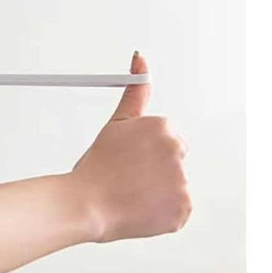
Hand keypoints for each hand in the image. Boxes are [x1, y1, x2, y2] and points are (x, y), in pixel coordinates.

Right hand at [70, 51, 190, 241]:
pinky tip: (142, 206)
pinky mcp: (183, 207)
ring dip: (159, 191)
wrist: (88, 203)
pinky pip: (178, 209)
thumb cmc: (98, 166)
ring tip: (133, 192)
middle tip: (130, 176)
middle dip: (156, 168)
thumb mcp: (116, 122)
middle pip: (173, 159)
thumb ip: (135, 90)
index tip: (131, 158)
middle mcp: (176, 150)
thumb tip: (140, 60)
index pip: (166, 138)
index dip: (145, 150)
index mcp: (163, 127)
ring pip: (174, 184)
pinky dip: (164, 212)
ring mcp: (181, 180)